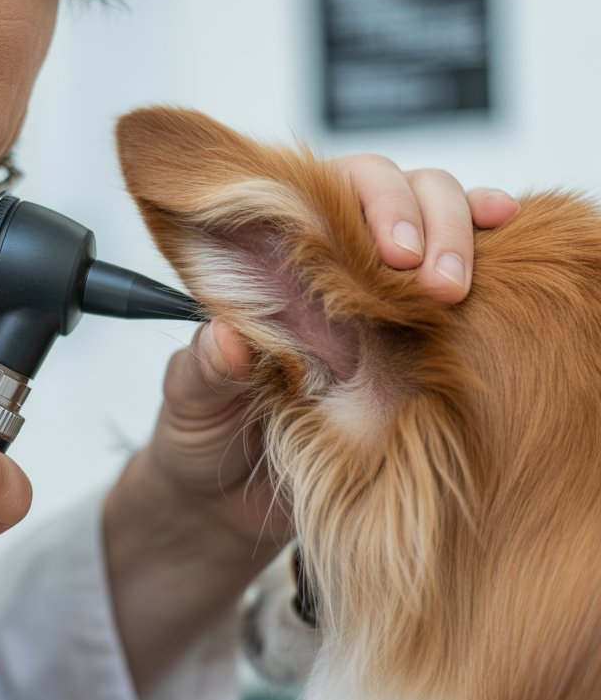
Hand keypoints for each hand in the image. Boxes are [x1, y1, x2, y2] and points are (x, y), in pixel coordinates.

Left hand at [102, 159, 517, 693]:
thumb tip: (229, 339)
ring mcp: (380, 309)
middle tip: (430, 281)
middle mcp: (332, 272)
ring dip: (462, 243)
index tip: (386, 250)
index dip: (364, 200)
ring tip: (457, 289)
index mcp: (272, 266)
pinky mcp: (416, 353)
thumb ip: (206, 367)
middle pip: (397, 197)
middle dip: (425, 221)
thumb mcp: (189, 401)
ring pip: (438, 233)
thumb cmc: (199, 436)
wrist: (225, 507)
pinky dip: (492, 273)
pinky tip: (510, 268)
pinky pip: (462, 300)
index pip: (326, 193)